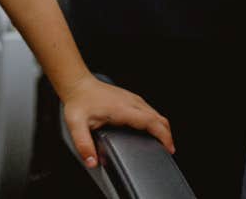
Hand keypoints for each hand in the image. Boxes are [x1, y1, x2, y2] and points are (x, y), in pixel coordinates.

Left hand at [59, 74, 173, 168]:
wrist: (76, 83)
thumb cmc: (78, 102)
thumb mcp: (76, 125)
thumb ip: (84, 144)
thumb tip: (92, 162)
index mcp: (122, 109)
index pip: (152, 122)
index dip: (164, 136)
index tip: (169, 148)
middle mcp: (131, 102)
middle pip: (159, 118)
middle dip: (167, 135)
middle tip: (167, 150)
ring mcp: (131, 98)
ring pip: (155, 113)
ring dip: (161, 128)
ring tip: (161, 143)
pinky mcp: (129, 97)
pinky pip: (149, 110)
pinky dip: (155, 121)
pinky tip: (150, 129)